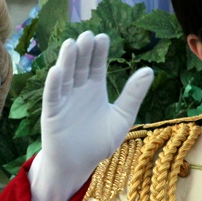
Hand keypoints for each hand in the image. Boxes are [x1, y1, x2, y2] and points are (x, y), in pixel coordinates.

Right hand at [30, 31, 153, 200]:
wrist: (78, 165)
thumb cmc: (99, 142)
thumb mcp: (122, 117)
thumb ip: (133, 95)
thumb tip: (149, 70)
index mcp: (95, 89)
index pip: (96, 65)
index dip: (99, 52)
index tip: (102, 37)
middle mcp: (78, 90)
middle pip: (80, 66)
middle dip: (84, 51)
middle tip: (88, 35)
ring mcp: (64, 100)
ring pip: (65, 76)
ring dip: (67, 61)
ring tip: (72, 44)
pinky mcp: (52, 113)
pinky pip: (53, 96)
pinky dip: (54, 83)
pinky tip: (57, 70)